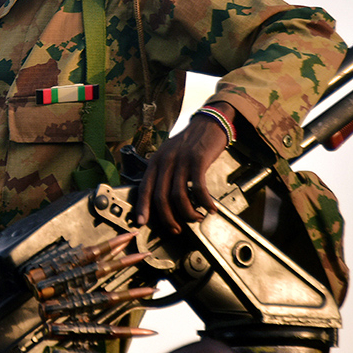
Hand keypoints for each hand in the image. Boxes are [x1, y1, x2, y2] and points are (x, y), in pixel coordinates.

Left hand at [133, 105, 230, 233]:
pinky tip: (210, 208)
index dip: (142, 207)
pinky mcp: (198, 160)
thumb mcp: (169, 154)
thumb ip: (163, 172)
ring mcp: (181, 160)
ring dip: (188, 213)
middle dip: (168, 218)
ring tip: (196, 218)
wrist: (208, 123)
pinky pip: (199, 188)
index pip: (144, 188)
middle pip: (161, 197)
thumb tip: (160, 198)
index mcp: (155, 161)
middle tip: (176, 229)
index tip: (141, 223)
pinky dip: (205, 202)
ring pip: (179, 196)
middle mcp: (165, 161)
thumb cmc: (189, 142)